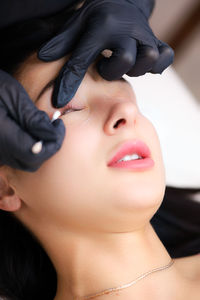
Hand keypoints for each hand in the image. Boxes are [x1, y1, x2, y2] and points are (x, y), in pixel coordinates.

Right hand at [0, 70, 64, 170]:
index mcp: (0, 135)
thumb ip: (33, 119)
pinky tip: (31, 131)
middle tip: (54, 126)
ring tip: (43, 126)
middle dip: (48, 147)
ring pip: (24, 161)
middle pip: (31, 162)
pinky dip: (28, 147)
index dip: (53, 143)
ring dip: (39, 148)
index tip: (59, 125)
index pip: (35, 153)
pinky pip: (16, 157)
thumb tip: (53, 136)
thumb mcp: (13, 96)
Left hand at [38, 0, 173, 107]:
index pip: (81, 59)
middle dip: (111, 71)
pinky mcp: (157, 42)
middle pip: (123, 61)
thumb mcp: (76, 24)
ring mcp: (144, 36)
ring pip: (147, 60)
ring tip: (125, 63)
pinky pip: (165, 58)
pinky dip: (157, 65)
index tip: (59, 101)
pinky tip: (144, 64)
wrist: (123, 1)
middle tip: (105, 67)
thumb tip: (41, 56)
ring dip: (135, 69)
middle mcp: (125, 30)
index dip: (69, 83)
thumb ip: (61, 42)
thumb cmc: (97, 18)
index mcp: (100, 27)